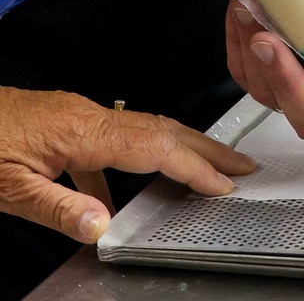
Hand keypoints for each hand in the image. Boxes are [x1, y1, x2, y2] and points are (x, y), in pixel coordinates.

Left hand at [0, 86, 255, 243]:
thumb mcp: (7, 188)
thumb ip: (57, 206)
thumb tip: (103, 226)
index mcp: (81, 129)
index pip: (153, 146)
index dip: (193, 166)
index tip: (224, 183)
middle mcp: (88, 114)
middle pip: (161, 128)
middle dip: (205, 147)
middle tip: (242, 165)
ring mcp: (80, 114)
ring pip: (143, 128)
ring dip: (180, 149)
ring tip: (206, 170)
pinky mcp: (67, 121)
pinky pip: (116, 138)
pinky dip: (137, 161)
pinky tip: (120, 197)